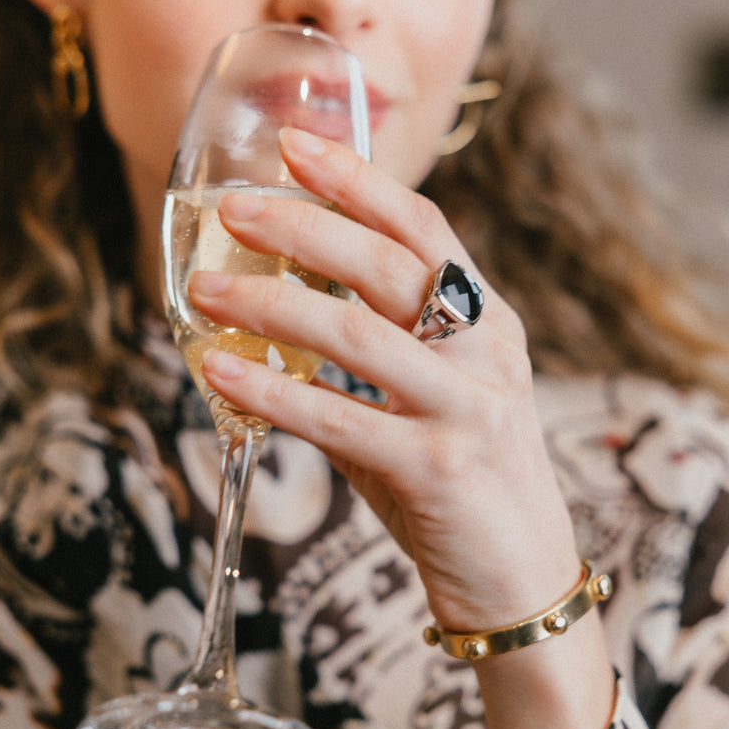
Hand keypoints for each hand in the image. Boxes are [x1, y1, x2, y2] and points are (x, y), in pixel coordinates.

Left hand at [188, 126, 579, 631]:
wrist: (522, 583)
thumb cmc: (465, 485)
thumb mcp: (440, 400)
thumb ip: (383, 355)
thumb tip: (284, 313)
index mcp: (489, 325)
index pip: (425, 229)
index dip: (359, 181)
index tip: (296, 145)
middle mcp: (486, 354)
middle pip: (389, 265)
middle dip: (305, 225)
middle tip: (235, 205)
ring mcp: (466, 410)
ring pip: (357, 333)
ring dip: (271, 302)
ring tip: (206, 288)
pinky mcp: (435, 469)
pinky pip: (336, 417)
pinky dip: (269, 390)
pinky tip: (218, 371)